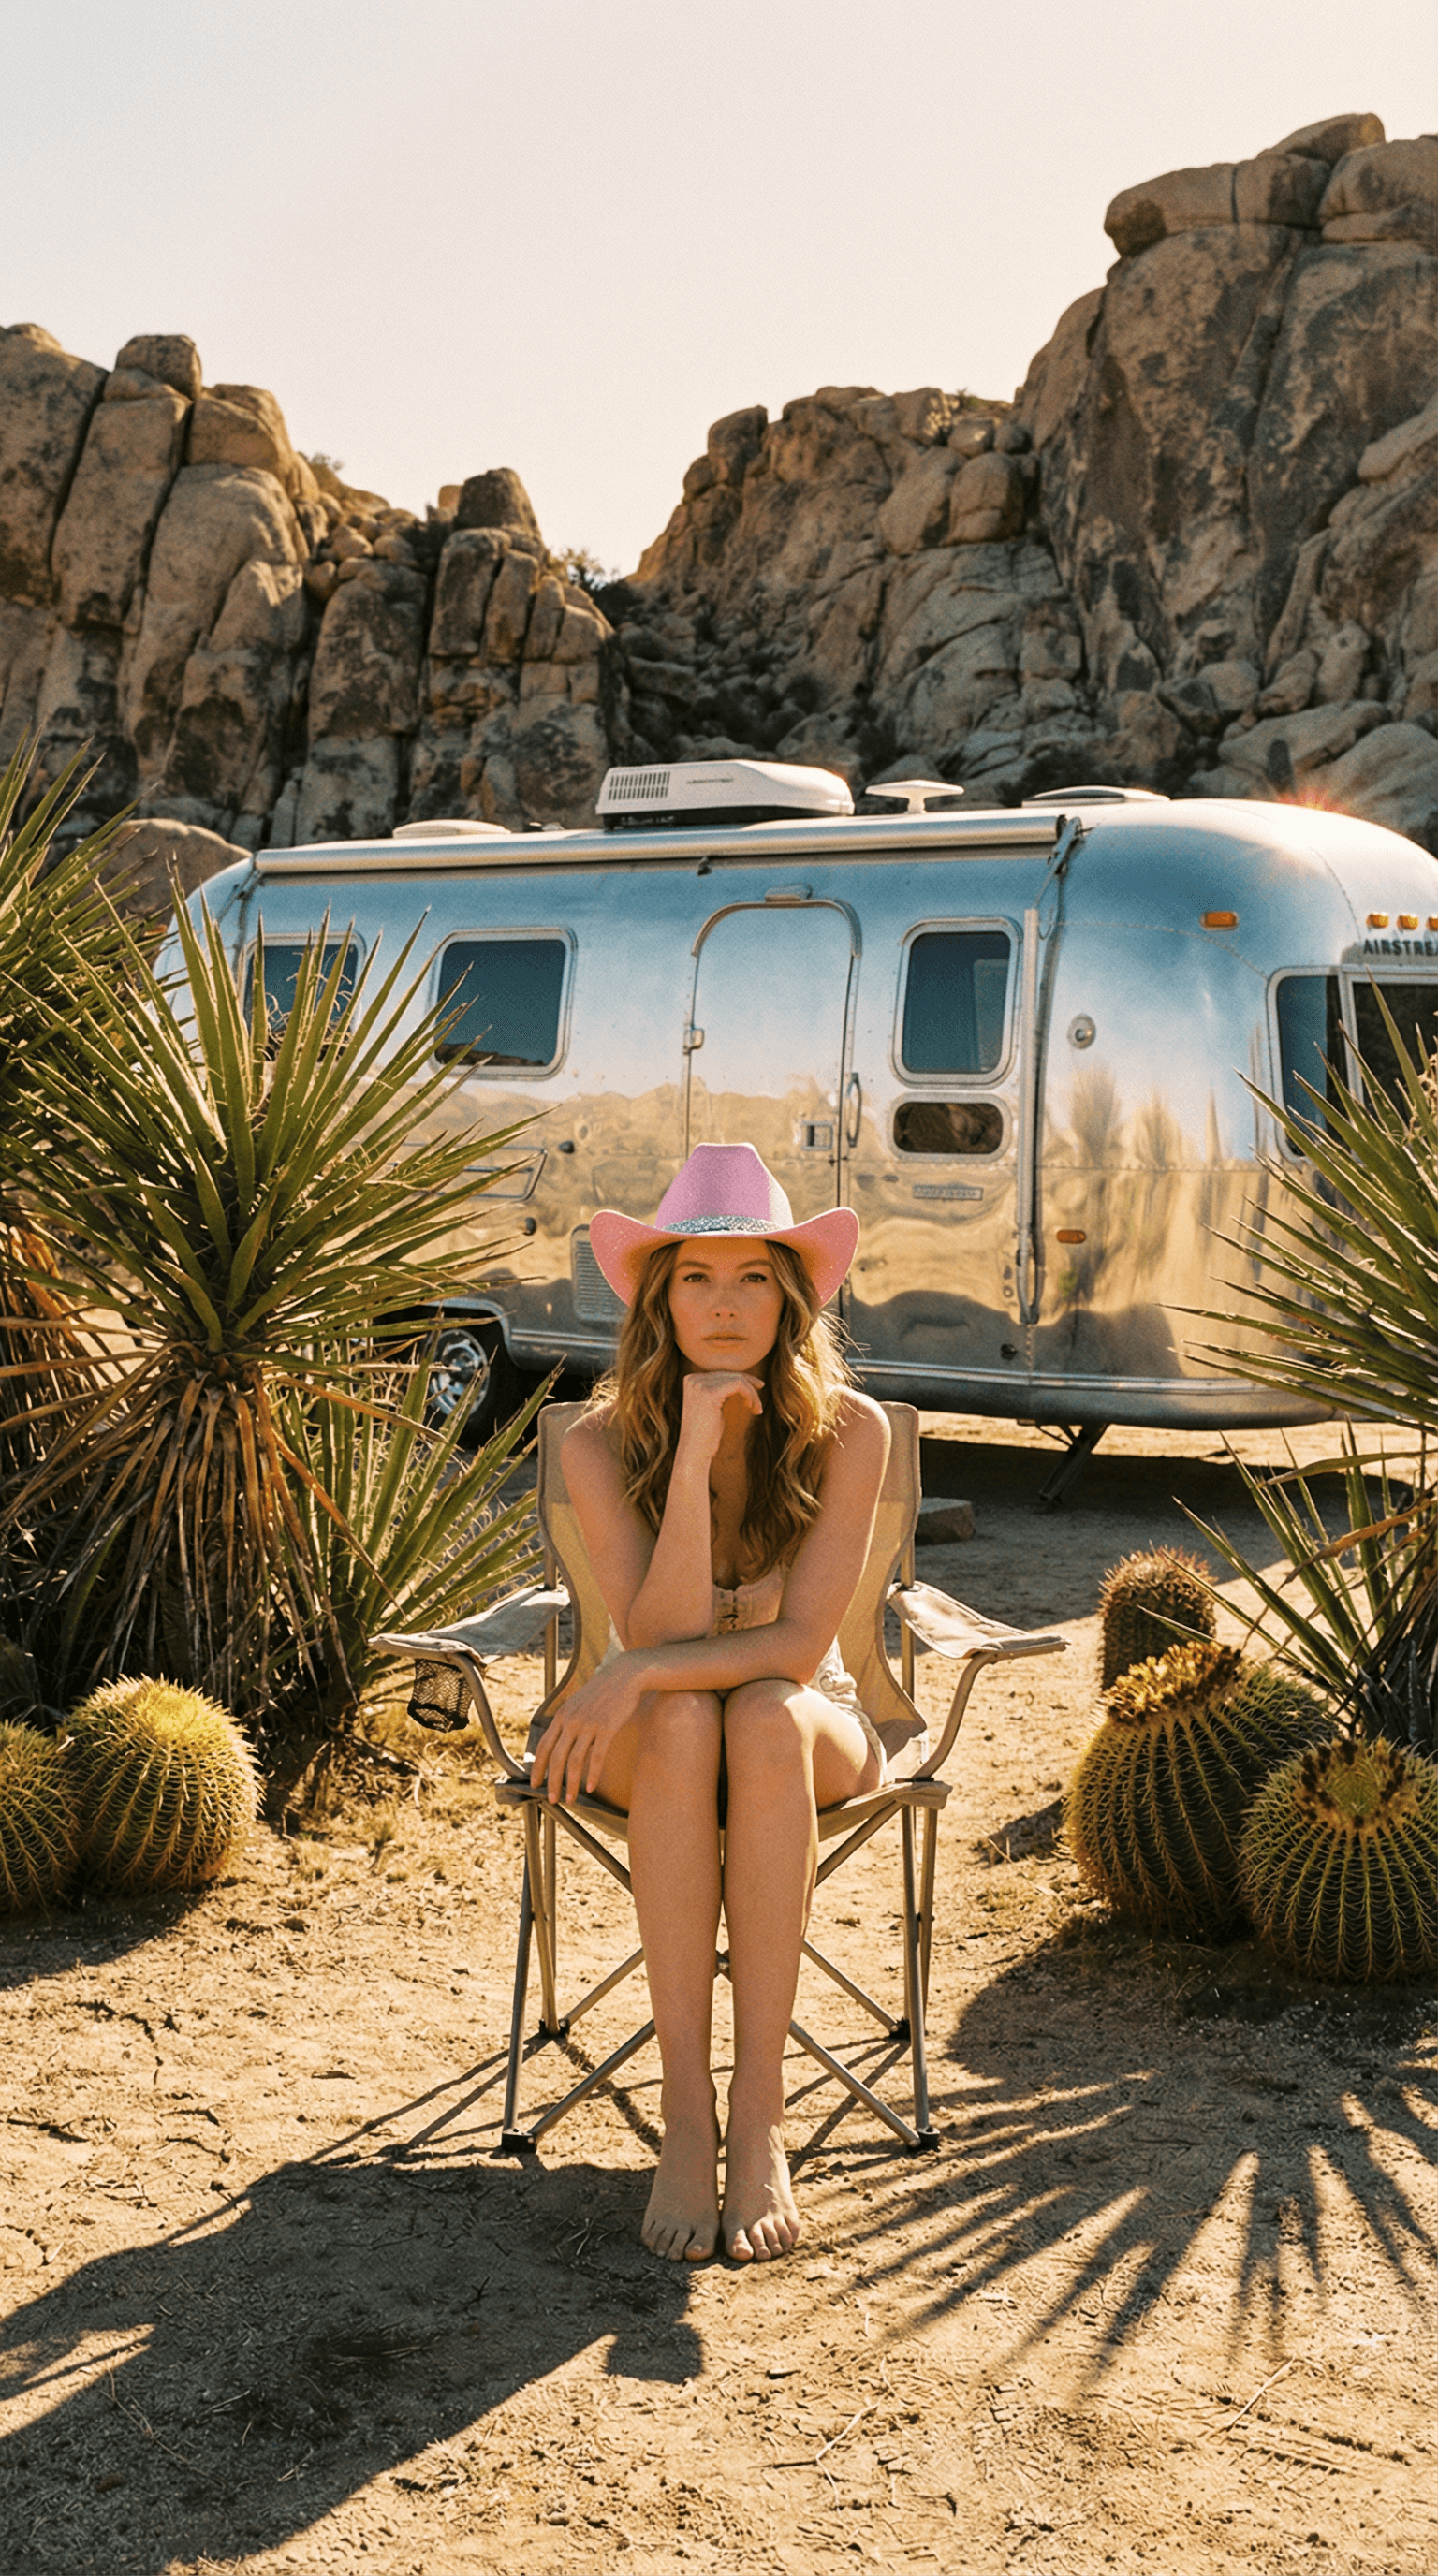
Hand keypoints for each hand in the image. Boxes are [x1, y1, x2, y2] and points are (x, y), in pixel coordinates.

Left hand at [530, 1659, 642, 1805]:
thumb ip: (568, 1720)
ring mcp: (589, 1724)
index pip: (543, 1746)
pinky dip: (592, 1774)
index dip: (537, 1767)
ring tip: (571, 1799)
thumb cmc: (603, 1691)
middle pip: (556, 1757)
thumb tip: (561, 1740)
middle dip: (552, 1782)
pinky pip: (597, 1757)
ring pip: (575, 1761)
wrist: (624, 1675)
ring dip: (571, 1784)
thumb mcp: (578, 1702)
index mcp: (562, 1716)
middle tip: (552, 1799)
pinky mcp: (607, 1728)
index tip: (535, 1784)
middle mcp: (572, 1721)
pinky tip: (590, 1787)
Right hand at [676, 1368, 762, 1469]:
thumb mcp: (715, 1406)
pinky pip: (739, 1385)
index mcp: (691, 1380)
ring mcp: (700, 1385)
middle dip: (749, 1388)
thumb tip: (745, 1378)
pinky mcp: (710, 1393)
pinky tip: (751, 1407)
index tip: (758, 1389)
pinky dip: (750, 1395)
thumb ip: (723, 1390)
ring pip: (737, 1379)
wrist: (696, 1451)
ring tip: (756, 1409)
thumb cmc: (707, 1433)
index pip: (722, 1374)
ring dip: (752, 1394)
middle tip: (758, 1406)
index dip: (743, 1381)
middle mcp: (693, 1379)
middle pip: (730, 1375)